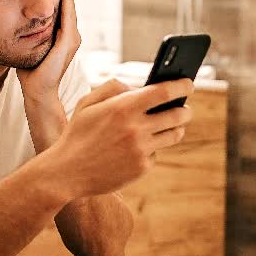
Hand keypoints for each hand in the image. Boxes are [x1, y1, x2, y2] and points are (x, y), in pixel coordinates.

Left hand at [16, 0, 80, 104]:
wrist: (37, 92)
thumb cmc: (29, 72)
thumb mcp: (26, 44)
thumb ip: (24, 29)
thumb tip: (10, 15)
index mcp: (62, 34)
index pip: (61, 4)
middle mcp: (71, 34)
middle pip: (67, 0)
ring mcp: (72, 37)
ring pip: (69, 3)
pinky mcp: (69, 41)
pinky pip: (67, 12)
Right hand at [44, 77, 195, 197]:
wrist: (67, 172)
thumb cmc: (77, 134)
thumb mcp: (87, 102)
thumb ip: (113, 87)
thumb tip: (139, 88)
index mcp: (123, 107)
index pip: (164, 92)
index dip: (182, 86)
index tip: (188, 83)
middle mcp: (136, 128)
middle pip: (177, 115)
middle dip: (185, 109)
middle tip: (185, 108)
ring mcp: (141, 150)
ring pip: (174, 135)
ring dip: (176, 128)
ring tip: (174, 125)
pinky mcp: (142, 168)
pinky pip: (156, 154)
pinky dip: (150, 149)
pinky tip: (139, 148)